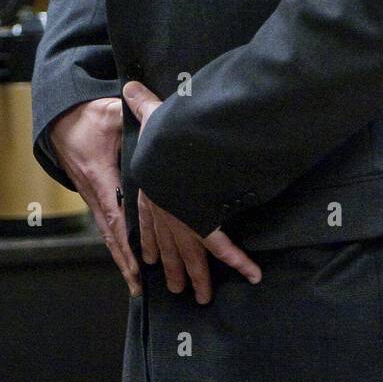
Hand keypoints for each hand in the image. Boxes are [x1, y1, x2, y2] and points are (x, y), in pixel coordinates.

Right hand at [48, 97, 140, 296]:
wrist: (61, 120)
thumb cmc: (86, 117)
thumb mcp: (110, 113)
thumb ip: (133, 117)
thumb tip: (153, 120)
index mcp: (99, 175)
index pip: (115, 214)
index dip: (126, 241)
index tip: (138, 262)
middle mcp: (93, 192)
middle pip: (110, 234)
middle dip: (124, 261)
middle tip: (138, 286)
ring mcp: (91, 196)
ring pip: (106, 233)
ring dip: (120, 258)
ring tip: (134, 283)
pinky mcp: (94, 195)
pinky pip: (106, 223)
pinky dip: (116, 243)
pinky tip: (127, 257)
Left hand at [123, 80, 261, 303]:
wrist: (175, 151)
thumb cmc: (164, 135)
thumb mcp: (152, 117)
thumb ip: (144, 106)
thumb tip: (130, 85)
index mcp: (151, 190)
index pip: (147, 220)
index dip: (150, 242)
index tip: (152, 259)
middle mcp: (166, 211)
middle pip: (169, 245)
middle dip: (174, 268)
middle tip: (177, 288)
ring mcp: (186, 220)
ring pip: (191, 254)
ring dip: (196, 276)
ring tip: (200, 297)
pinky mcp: (207, 222)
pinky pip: (224, 246)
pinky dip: (239, 261)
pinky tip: (252, 275)